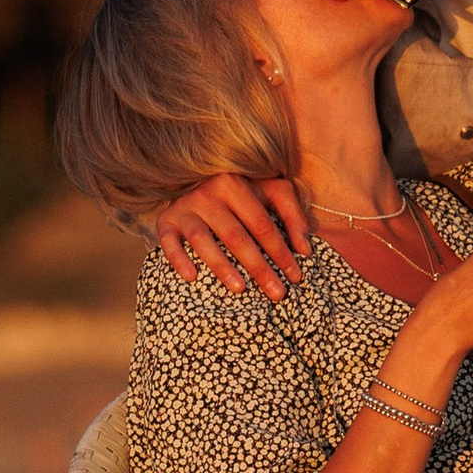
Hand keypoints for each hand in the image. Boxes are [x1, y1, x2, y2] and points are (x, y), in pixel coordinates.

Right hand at [154, 170, 307, 298]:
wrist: (195, 179)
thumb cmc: (241, 192)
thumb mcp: (271, 192)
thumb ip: (293, 214)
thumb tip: (305, 249)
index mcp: (236, 184)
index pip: (262, 224)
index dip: (281, 251)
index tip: (295, 277)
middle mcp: (208, 194)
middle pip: (236, 236)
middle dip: (259, 267)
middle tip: (276, 294)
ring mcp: (185, 207)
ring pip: (203, 240)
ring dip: (222, 266)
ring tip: (240, 289)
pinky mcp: (166, 220)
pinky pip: (168, 242)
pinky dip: (178, 259)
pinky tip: (191, 277)